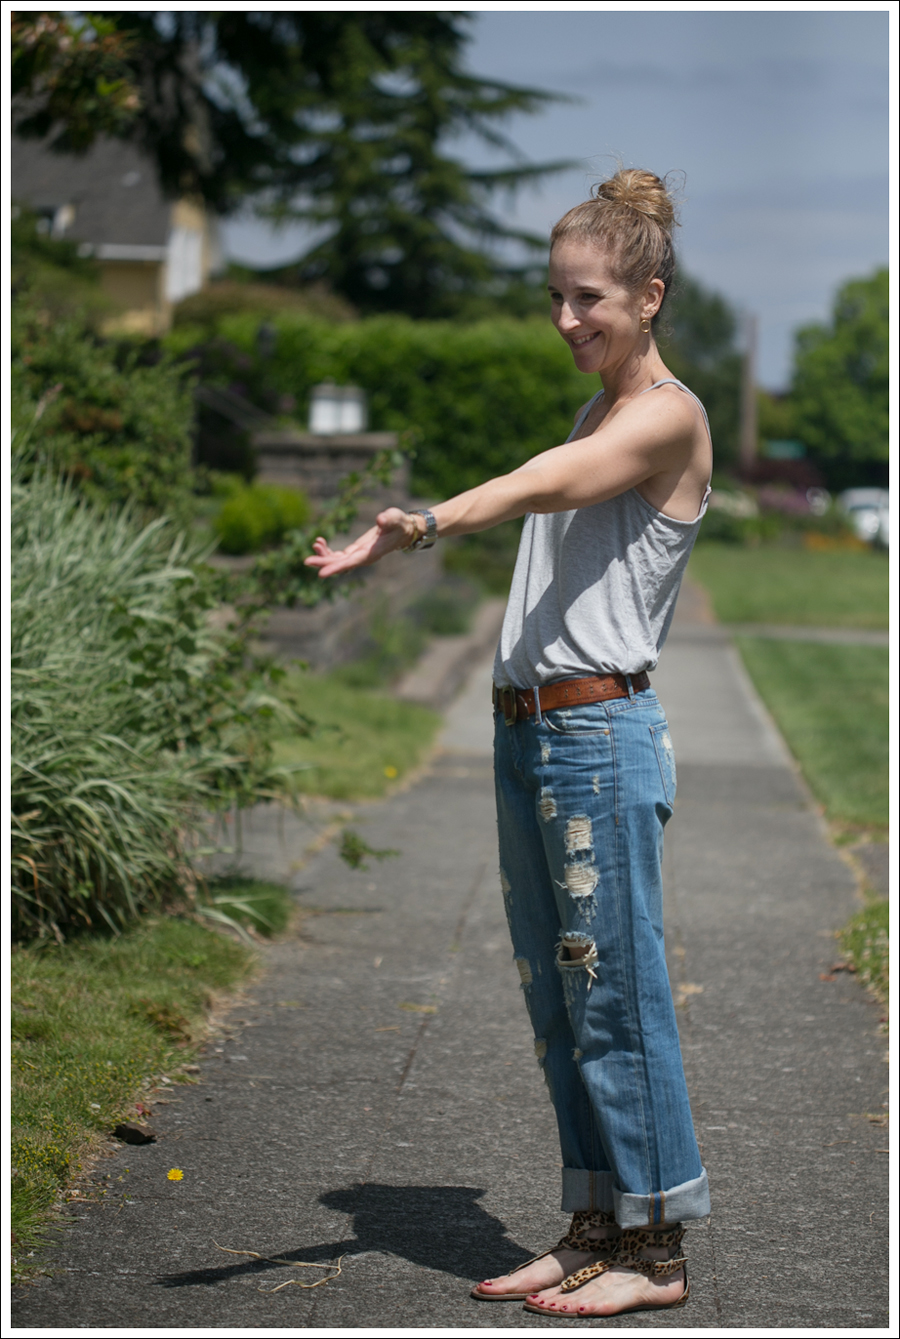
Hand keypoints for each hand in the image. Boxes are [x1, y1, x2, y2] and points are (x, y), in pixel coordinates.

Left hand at [303, 507, 417, 577]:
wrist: (403, 531)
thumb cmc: (400, 524)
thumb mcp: (396, 518)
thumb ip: (389, 519)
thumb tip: (380, 519)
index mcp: (372, 553)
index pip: (351, 562)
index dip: (336, 568)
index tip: (321, 573)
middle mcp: (363, 558)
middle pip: (340, 564)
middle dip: (324, 562)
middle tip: (306, 560)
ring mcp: (358, 556)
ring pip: (337, 561)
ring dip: (324, 556)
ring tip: (315, 543)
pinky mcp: (355, 551)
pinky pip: (338, 555)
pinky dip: (328, 551)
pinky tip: (319, 542)